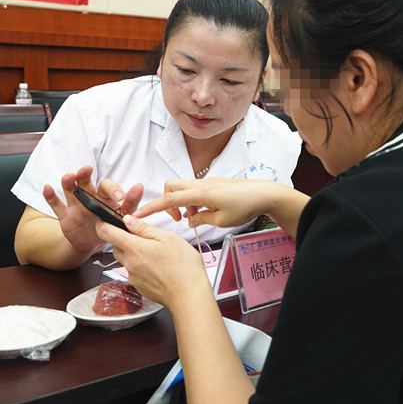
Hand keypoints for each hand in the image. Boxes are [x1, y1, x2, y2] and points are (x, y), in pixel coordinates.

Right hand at [43, 165, 143, 253]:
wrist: (93, 243)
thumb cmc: (110, 225)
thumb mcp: (123, 216)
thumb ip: (131, 203)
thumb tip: (139, 186)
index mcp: (104, 196)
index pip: (107, 186)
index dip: (113, 189)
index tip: (120, 197)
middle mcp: (88, 196)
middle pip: (85, 180)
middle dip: (84, 173)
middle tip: (87, 169)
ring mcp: (75, 204)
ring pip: (69, 188)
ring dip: (68, 180)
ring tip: (69, 177)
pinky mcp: (64, 215)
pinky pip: (55, 204)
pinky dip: (50, 196)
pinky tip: (47, 187)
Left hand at [96, 216, 206, 306]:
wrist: (188, 295)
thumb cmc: (183, 267)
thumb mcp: (167, 238)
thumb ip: (144, 228)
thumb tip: (129, 220)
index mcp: (134, 248)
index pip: (106, 232)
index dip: (104, 223)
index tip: (107, 220)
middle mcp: (129, 263)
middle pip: (116, 247)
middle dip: (126, 240)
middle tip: (146, 239)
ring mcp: (133, 277)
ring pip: (126, 260)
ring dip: (135, 254)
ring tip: (157, 255)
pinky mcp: (139, 287)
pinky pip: (135, 272)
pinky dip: (142, 267)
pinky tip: (159, 267)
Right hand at [133, 178, 274, 226]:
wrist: (264, 194)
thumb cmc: (246, 206)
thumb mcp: (221, 221)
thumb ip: (201, 220)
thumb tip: (190, 220)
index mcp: (201, 193)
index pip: (169, 199)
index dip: (152, 207)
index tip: (138, 214)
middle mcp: (202, 184)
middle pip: (171, 187)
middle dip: (167, 202)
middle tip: (177, 218)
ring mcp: (208, 182)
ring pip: (183, 188)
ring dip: (181, 202)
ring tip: (193, 217)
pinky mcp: (214, 184)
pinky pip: (194, 190)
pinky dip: (192, 200)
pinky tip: (203, 212)